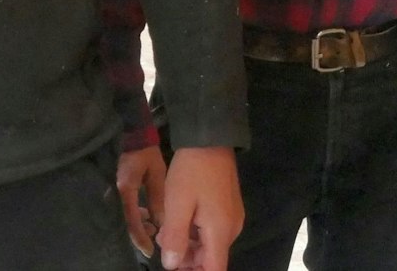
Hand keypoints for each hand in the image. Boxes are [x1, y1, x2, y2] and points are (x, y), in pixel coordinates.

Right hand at [117, 147, 168, 253]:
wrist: (133, 136)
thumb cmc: (146, 153)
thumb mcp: (156, 175)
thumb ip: (158, 199)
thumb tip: (160, 222)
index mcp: (125, 189)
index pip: (131, 220)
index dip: (140, 237)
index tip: (149, 251)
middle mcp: (115, 193)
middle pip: (125, 222)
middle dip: (138, 234)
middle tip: (152, 240)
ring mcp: (113, 192)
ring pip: (124, 217)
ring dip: (138, 224)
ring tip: (153, 227)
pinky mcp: (116, 190)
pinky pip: (124, 208)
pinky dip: (134, 215)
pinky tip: (146, 215)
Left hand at [158, 145, 241, 270]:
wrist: (210, 139)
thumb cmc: (191, 172)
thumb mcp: (177, 205)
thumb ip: (175, 238)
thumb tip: (172, 266)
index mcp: (221, 231)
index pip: (214, 269)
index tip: (177, 269)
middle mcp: (231, 228)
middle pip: (211, 258)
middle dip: (187, 259)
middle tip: (164, 244)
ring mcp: (232, 217)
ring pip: (211, 244)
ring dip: (189, 245)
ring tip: (167, 231)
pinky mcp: (229, 207)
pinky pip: (213, 230)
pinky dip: (196, 232)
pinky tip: (179, 221)